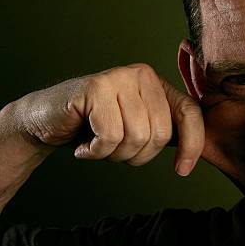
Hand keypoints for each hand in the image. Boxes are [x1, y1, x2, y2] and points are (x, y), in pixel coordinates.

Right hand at [13, 63, 203, 174]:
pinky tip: (84, 145)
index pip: (190, 113)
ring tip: (98, 146)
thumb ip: (166, 131)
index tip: (183, 170)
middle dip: (138, 155)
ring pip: (136, 136)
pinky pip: (110, 136)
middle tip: (115, 151)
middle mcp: (142, 75)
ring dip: (114, 155)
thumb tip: (198, 151)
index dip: (192, 144)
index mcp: (157, 83)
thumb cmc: (96, 127)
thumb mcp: (139, 128)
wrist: (46, 120)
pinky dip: (95, 152)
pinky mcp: (95, 88)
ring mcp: (118, 77)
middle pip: (160, 133)